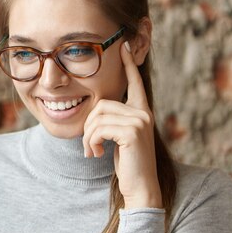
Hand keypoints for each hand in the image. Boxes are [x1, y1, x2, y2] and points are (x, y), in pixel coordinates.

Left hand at [82, 41, 161, 208]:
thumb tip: (98, 108)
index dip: (128, 65)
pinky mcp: (133, 132)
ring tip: (92, 151)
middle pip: (100, 105)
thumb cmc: (127, 163)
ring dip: (87, 137)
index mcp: (141, 111)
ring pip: (97, 117)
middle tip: (90, 145)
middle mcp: (143, 112)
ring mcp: (140, 121)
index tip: (123, 45)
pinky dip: (91, 142)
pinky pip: (98, 129)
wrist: (139, 187)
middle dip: (88, 126)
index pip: (134, 82)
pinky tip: (96, 154)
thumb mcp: (118, 138)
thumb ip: (113, 121)